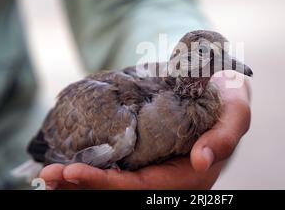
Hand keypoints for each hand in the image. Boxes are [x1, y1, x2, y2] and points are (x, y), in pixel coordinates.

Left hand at [40, 71, 250, 188]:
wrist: (219, 92)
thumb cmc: (228, 103)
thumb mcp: (236, 114)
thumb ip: (224, 137)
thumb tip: (202, 161)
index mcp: (188, 177)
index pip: (142, 189)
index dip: (107, 185)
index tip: (74, 173)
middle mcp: (167, 179)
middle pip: (120, 192)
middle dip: (82, 187)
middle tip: (49, 175)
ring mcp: (152, 168)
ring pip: (112, 183)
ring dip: (78, 183)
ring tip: (47, 173)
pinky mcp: (141, 156)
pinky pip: (111, 167)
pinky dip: (87, 168)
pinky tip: (64, 162)